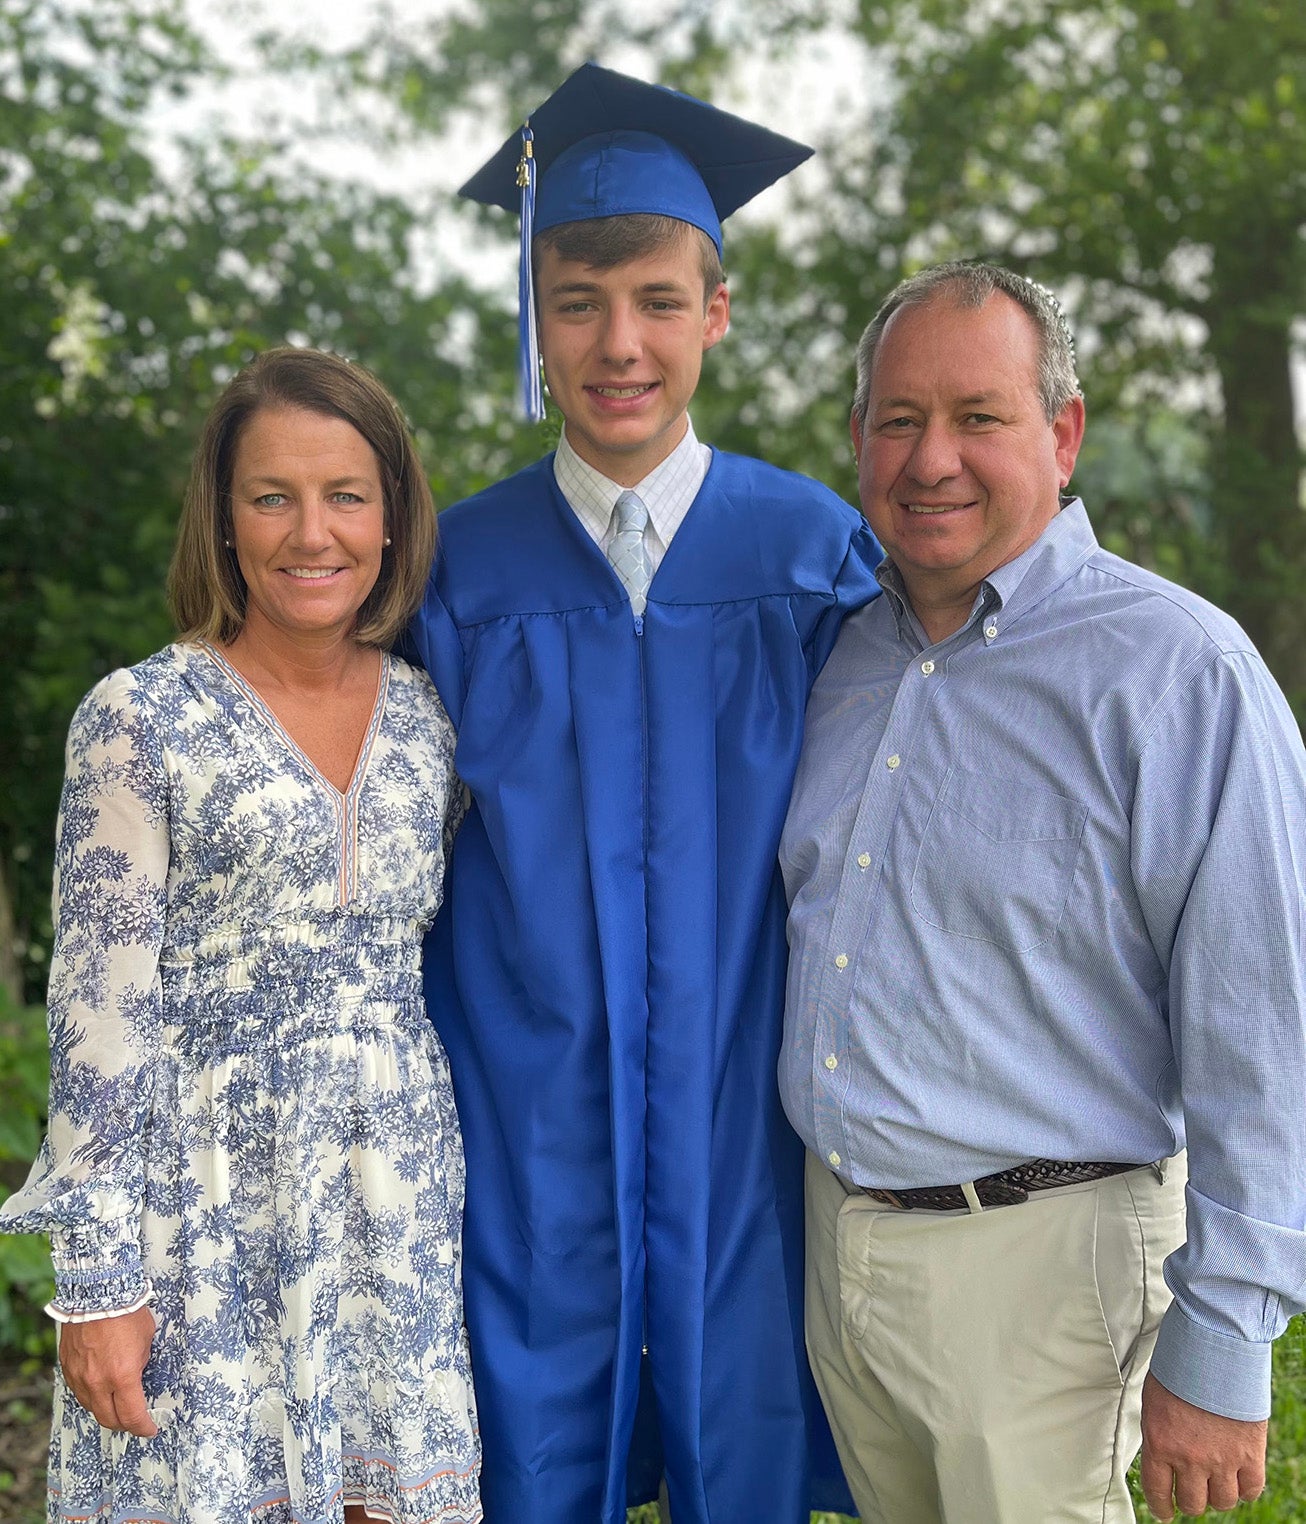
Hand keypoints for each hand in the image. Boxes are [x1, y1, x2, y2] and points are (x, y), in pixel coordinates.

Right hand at [58, 1306, 158, 1436]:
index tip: (150, 1428)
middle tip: (135, 1422)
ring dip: (106, 1411)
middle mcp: (99, 1382)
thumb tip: (135, 1375)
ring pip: (92, 1408)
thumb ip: (140, 1363)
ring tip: (118, 1407)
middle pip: (109, 1419)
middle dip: (125, 1425)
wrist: (97, 1293)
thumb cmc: (127, 1312)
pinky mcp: (68, 1369)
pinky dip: (92, 1397)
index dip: (143, 1427)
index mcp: (123, 1376)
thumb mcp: (146, 1339)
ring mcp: (80, 1377)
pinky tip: (101, 1391)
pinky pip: (80, 1392)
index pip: (132, 1416)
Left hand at [1140, 1371, 1265, 1518]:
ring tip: (1215, 1481)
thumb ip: (1158, 1434)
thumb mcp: (1153, 1401)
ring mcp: (1222, 1460)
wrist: (1214, 1349)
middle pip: (1193, 1504)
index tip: (1165, 1512)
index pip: (1157, 1492)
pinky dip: (1244, 1488)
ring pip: (1222, 1502)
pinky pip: (1250, 1490)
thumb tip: (1159, 1456)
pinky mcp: (1250, 1455)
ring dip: (1217, 1495)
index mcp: (1160, 1444)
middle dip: (1190, 1500)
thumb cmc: (1180, 1368)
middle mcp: (1190, 1458)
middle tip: (1192, 1491)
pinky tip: (1238, 1477)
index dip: (1161, 1508)